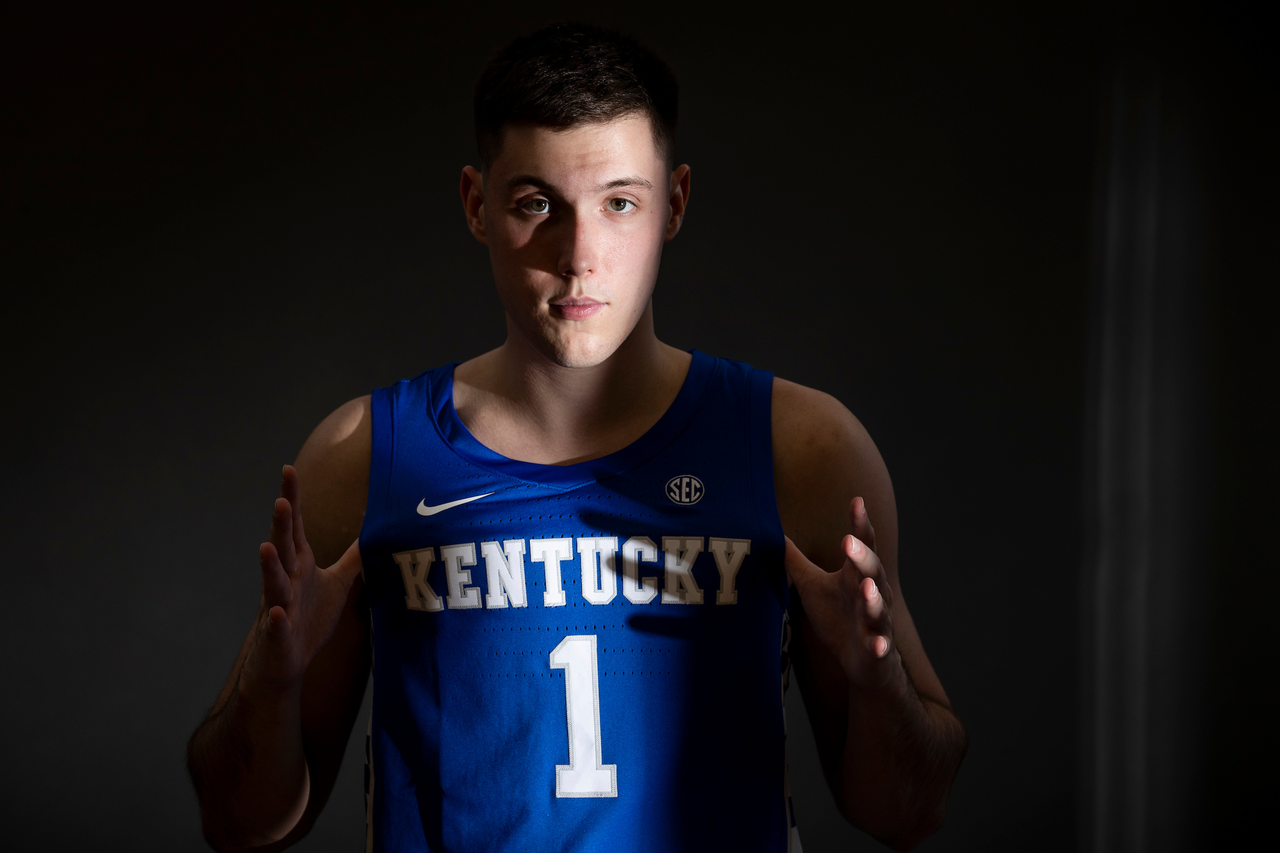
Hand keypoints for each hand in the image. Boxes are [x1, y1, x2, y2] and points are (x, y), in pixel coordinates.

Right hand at [242, 464, 362, 694]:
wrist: (287, 662)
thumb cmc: (309, 619)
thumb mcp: (336, 584)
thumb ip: (351, 559)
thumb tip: (370, 534)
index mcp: (300, 565)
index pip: (295, 527)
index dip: (291, 499)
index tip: (288, 469)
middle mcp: (286, 580)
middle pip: (283, 547)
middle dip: (280, 524)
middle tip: (279, 499)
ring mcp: (279, 606)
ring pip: (272, 583)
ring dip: (269, 566)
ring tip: (266, 547)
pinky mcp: (277, 635)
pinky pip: (276, 626)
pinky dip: (276, 620)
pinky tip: (276, 613)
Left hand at [784, 497, 900, 691]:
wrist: (863, 662)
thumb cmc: (839, 618)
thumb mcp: (812, 586)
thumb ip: (796, 562)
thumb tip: (776, 534)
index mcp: (856, 576)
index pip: (861, 545)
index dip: (859, 524)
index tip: (857, 501)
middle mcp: (873, 594)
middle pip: (871, 571)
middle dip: (862, 557)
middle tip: (849, 542)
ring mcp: (877, 622)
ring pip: (879, 608)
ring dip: (873, 599)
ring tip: (866, 587)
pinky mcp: (878, 649)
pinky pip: (880, 647)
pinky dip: (879, 645)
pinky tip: (878, 644)